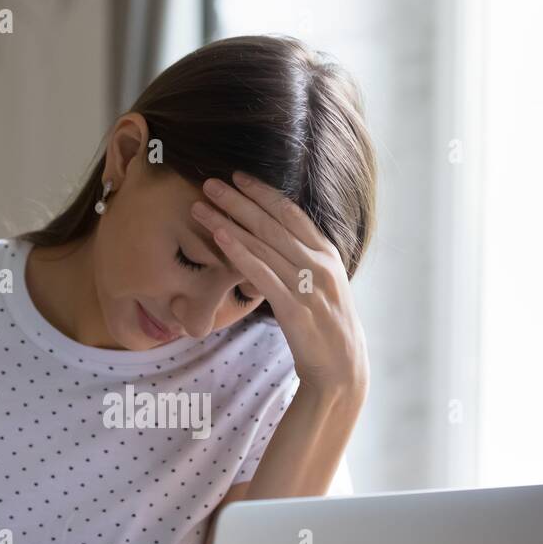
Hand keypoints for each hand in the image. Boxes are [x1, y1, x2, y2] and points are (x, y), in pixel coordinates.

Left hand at [191, 171, 369, 396]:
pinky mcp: (294, 308)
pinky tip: (219, 238)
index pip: (291, 212)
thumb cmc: (326, 325)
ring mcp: (308, 284)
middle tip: (209, 182)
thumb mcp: (321, 284)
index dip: (262, 192)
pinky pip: (262, 274)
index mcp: (326, 253)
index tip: (237, 176)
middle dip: (238, 200)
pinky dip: (239, 253)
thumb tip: (276, 240)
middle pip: (271, 222)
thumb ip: (302, 259)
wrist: (342, 366)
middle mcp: (319, 263)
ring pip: (262, 244)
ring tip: (200, 207)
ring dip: (228, 222)